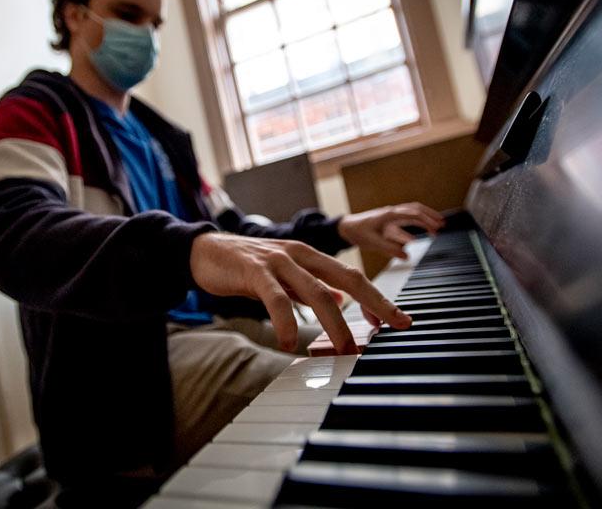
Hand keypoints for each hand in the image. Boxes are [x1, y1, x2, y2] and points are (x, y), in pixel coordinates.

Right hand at [189, 233, 411, 353]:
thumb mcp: (284, 277)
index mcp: (309, 256)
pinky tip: (290, 342)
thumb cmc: (245, 267)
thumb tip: (340, 301)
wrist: (204, 251)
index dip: (376, 297)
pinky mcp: (255, 270)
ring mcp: (278, 260)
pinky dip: (286, 322)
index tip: (398, 320)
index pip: (351, 276)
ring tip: (346, 350)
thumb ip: (310, 287)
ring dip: (336, 324)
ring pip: (317, 291)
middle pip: (346, 278)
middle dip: (374, 303)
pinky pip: (276, 298)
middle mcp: (299, 254)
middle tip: (392, 328)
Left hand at [338, 202, 444, 259]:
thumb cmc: (358, 232)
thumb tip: (407, 255)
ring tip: (437, 226)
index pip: (412, 214)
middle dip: (430, 215)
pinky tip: (421, 232)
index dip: (426, 220)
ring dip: (425, 217)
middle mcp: (392, 212)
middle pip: (415, 209)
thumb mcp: (373, 242)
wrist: (346, 227)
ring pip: (412, 211)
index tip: (437, 227)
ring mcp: (391, 215)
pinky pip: (406, 218)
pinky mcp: (389, 220)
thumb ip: (390, 249)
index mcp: (389, 215)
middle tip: (442, 224)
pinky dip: (416, 222)